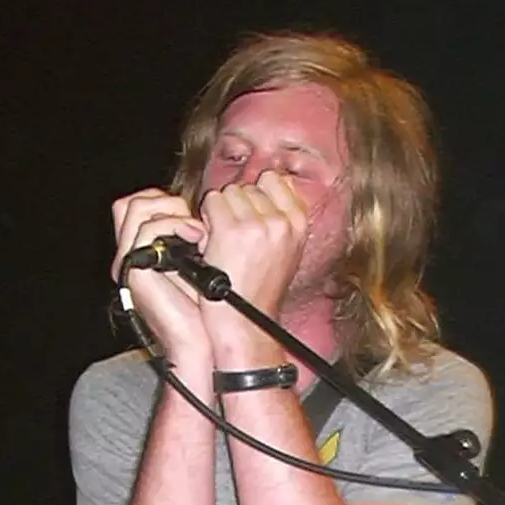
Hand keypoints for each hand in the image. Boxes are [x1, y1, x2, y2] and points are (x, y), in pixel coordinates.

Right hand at [111, 188, 211, 368]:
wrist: (200, 342)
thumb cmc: (206, 312)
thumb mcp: (203, 264)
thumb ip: (193, 236)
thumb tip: (205, 209)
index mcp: (147, 252)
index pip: (141, 205)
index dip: (166, 201)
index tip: (196, 215)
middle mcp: (134, 255)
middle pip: (134, 202)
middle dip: (170, 203)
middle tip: (198, 226)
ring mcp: (132, 262)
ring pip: (136, 208)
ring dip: (173, 213)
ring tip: (199, 234)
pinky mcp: (136, 270)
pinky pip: (147, 230)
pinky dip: (173, 225)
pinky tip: (196, 238)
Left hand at [199, 171, 308, 355]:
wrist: (246, 324)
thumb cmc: (259, 293)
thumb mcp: (285, 251)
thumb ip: (281, 218)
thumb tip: (271, 179)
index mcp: (298, 224)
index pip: (275, 181)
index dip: (257, 196)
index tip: (249, 216)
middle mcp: (281, 221)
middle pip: (249, 187)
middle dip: (238, 207)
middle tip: (236, 240)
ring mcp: (257, 225)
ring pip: (230, 193)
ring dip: (221, 213)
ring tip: (225, 244)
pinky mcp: (231, 230)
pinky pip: (212, 202)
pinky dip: (206, 219)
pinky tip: (212, 243)